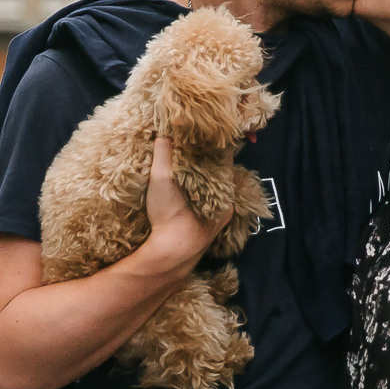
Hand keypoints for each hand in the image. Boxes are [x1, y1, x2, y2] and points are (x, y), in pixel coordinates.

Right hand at [142, 136, 223, 266]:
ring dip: (205, 179)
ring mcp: (220, 217)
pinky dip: (203, 196)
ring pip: (217, 191)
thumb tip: (164, 134)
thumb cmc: (170, 216)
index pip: (225, 157)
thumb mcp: (163, 179)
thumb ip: (164, 154)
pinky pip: (210, 206)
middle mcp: (227, 202)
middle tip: (194, 148)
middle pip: (221, 174)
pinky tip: (189, 193)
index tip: (204, 134)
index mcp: (223, 186)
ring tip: (190, 167)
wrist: (172, 255)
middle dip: (209, 161)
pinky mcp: (209, 229)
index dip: (215, 144)